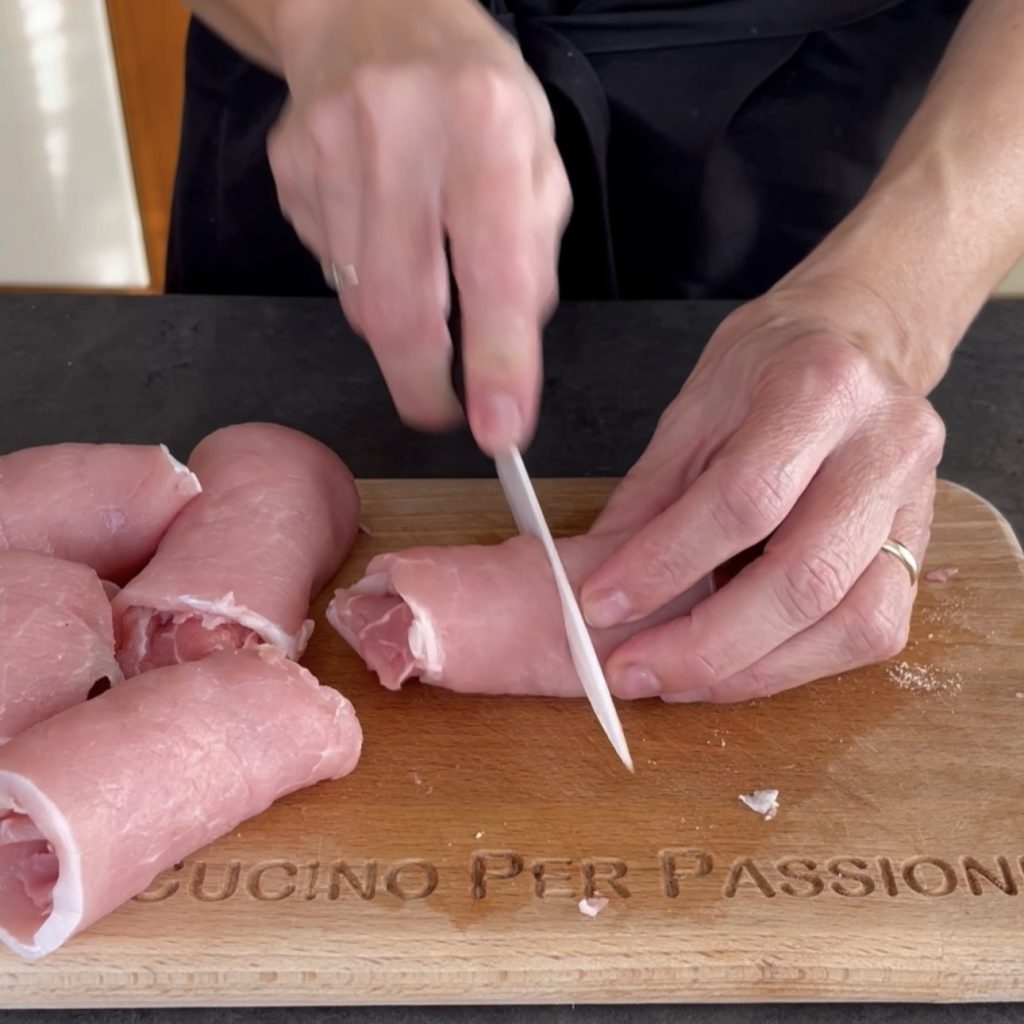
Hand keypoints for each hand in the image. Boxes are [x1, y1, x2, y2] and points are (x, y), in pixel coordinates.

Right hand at [265, 0, 569, 452]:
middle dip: (424, 385)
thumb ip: (532, 255)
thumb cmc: (473, 93)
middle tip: (443, 411)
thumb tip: (506, 353)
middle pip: (401, 308)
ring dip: (398, 324)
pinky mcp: (287, 169)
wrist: (368, 11)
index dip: (497, 365)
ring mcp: (329, 148)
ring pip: (361, 301)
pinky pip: (330, 270)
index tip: (501, 432)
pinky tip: (379, 229)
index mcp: (486, 124)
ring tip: (421, 272)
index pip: (494, 272)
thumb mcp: (536, 155)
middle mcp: (401, 130)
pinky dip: (363, 279)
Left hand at [580, 283, 945, 701]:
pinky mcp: (922, 546)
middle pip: (806, 577)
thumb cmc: (768, 368)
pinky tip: (737, 665)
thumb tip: (592, 577)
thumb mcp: (693, 410)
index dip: (664, 563)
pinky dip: (797, 664)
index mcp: (819, 390)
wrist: (859, 339)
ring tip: (677, 681)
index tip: (599, 604)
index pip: (743, 499)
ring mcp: (916, 502)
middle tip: (632, 672)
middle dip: (706, 645)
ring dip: (754, 672)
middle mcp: (885, 447)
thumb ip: (649, 496)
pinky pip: (872, 630)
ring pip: (854, 622)